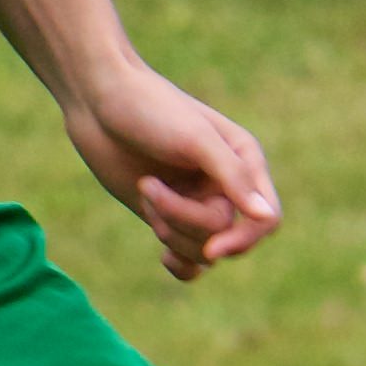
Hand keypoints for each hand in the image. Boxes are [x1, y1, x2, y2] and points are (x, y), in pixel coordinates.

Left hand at [64, 60, 282, 283]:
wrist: (98, 102)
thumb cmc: (149, 108)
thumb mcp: (194, 138)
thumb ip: (233, 176)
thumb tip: (266, 217)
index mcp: (244, 161)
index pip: (266, 217)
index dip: (244, 238)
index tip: (212, 248)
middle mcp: (225, 186)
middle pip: (225, 234)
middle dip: (184, 219)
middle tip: (149, 186)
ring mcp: (196, 202)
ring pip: (200, 248)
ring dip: (167, 227)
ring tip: (144, 188)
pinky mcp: (168, 215)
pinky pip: (190, 259)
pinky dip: (179, 263)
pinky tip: (165, 257)